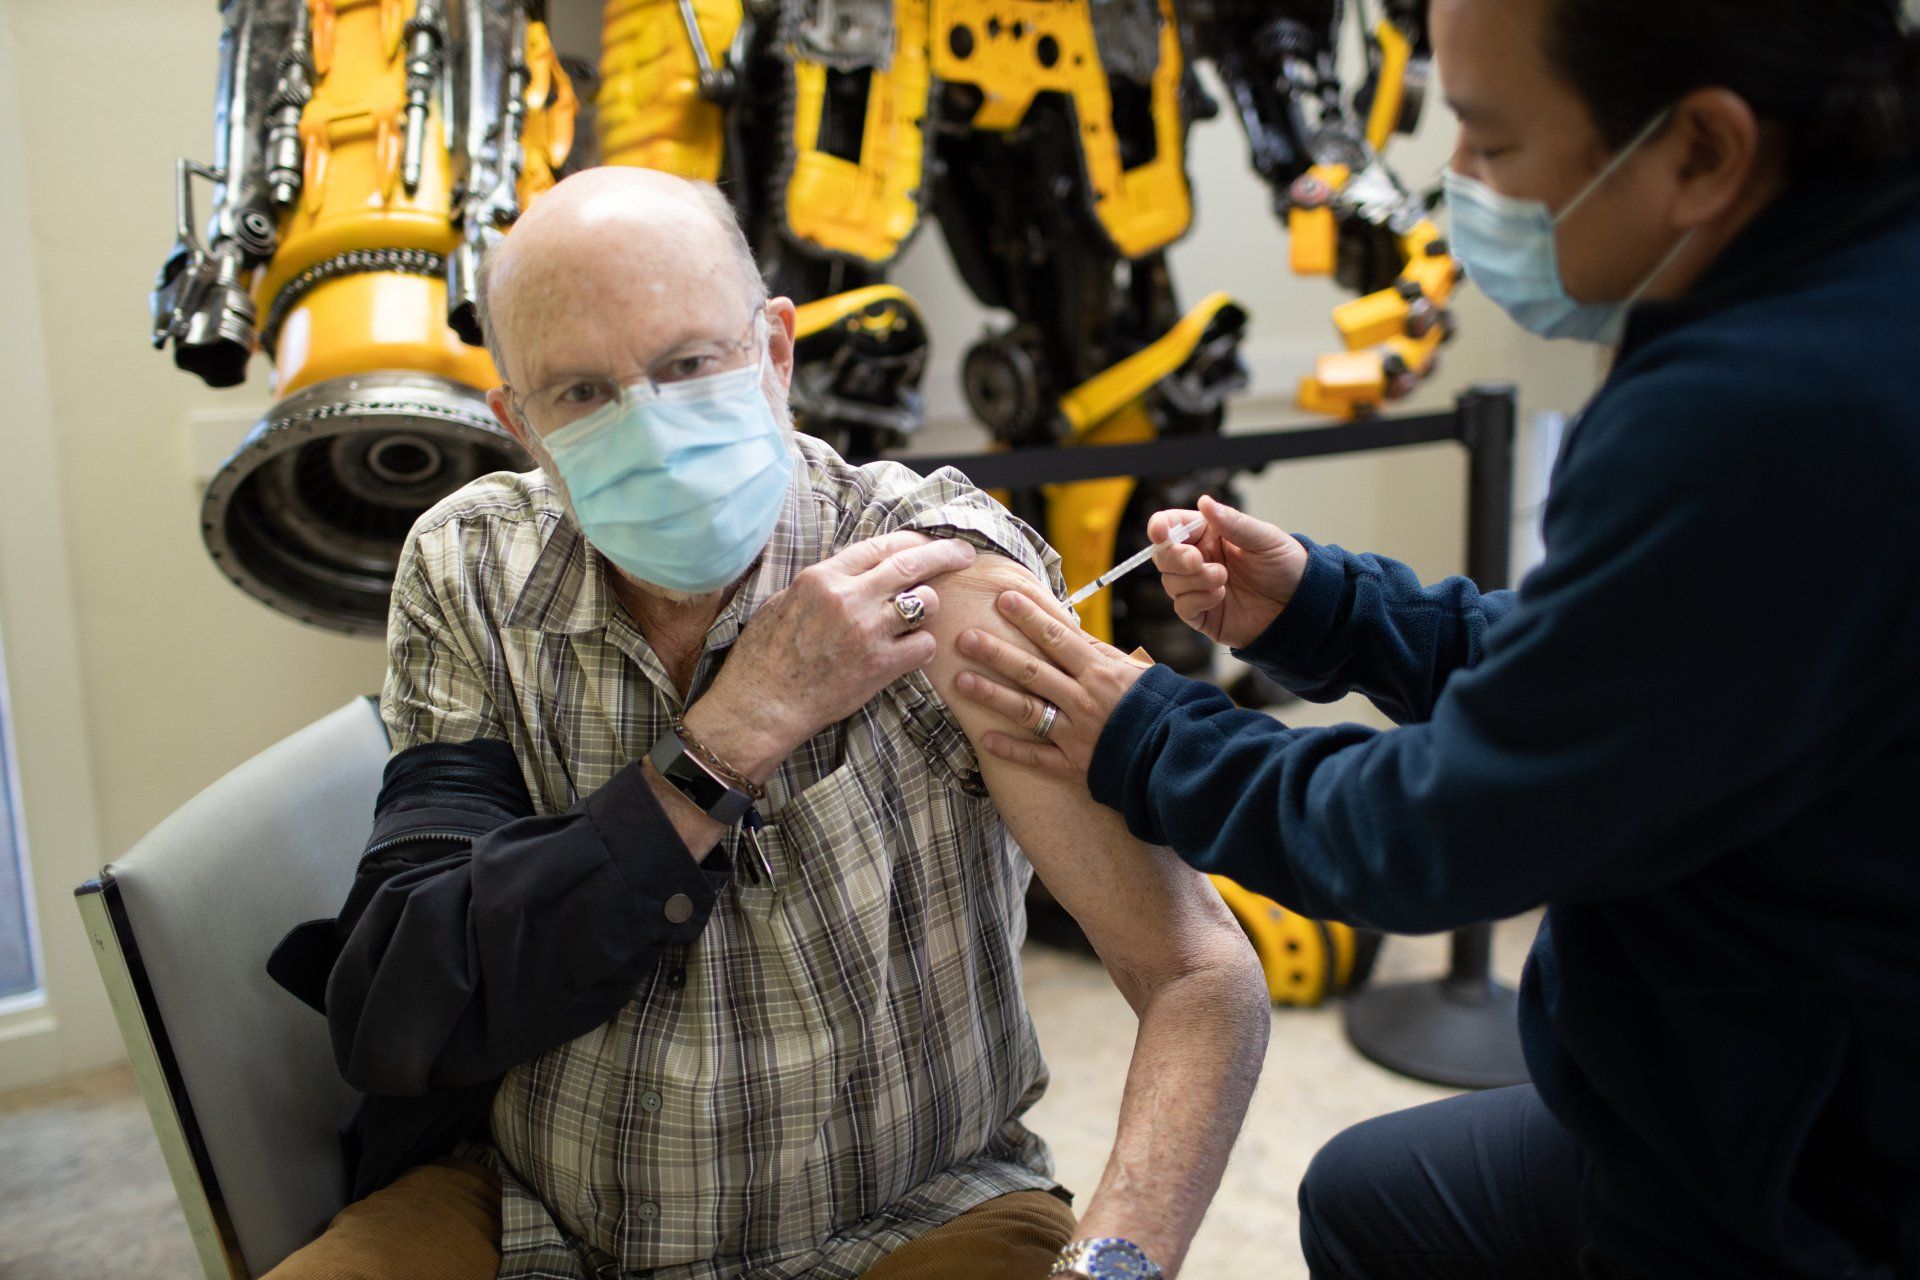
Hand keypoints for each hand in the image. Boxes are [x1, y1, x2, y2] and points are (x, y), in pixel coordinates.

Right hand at [691, 531, 976, 777]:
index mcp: (822, 577)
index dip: (913, 541)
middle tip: (964, 555)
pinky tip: (910, 651)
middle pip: (912, 564)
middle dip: (945, 554)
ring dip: (928, 607)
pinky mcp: (880, 666)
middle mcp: (848, 598)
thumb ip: (822, 584)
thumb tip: (853, 573)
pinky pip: (924, 645)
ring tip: (918, 617)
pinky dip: (922, 646)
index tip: (928, 542)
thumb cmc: (764, 657)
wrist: (763, 705)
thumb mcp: (783, 602)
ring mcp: (867, 632)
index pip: (881, 545)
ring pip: (925, 603)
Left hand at [952, 590, 1148, 784]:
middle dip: (997, 652)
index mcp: (1100, 672)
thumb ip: (1097, 652)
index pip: (1058, 638)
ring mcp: (1076, 733)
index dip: (1030, 617)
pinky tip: (984, 738)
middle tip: (965, 636)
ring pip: (1027, 710)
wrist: (1176, 754)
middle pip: (1033, 670)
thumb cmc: (1155, 707)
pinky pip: (1037, 758)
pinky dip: (1011, 749)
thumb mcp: (1133, 671)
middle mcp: (1084, 699)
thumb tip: (1066, 626)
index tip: (1004, 598)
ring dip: (992, 695)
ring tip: (961, 681)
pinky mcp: (1074, 764)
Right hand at [1152, 494, 1309, 649]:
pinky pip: (1182, 606)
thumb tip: (1204, 501)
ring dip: (1193, 579)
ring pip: (1170, 581)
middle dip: (1175, 557)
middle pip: (1163, 556)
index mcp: (1209, 534)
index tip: (1161, 532)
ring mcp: (1198, 587)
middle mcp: (1199, 559)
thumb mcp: (1265, 539)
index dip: (1160, 527)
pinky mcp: (1202, 613)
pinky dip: (1197, 599)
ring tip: (1223, 579)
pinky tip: (1219, 595)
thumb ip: (1233, 523)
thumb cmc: (1285, 566)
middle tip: (1197, 560)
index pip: (1172, 525)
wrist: (1301, 605)